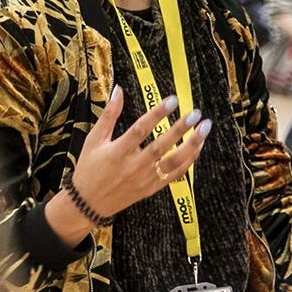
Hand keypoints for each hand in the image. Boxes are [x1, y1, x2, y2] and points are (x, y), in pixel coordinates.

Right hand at [66, 86, 209, 219]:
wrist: (88, 203)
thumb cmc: (89, 168)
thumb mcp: (94, 140)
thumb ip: (109, 114)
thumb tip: (118, 89)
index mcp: (118, 152)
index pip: (141, 129)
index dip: (157, 114)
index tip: (172, 100)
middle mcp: (133, 166)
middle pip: (162, 146)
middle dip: (180, 129)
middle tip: (196, 113)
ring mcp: (144, 179)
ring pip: (173, 162)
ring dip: (191, 146)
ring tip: (204, 129)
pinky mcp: (151, 189)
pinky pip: (174, 175)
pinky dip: (188, 161)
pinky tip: (198, 147)